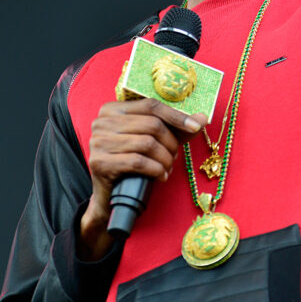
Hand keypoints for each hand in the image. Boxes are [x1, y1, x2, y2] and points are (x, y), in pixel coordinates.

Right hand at [78, 99, 206, 258]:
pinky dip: (156, 170)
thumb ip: (177, 129)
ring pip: (147, 143)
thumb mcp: (155, 141)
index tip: (196, 127)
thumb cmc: (134, 164)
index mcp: (113, 109)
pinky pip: (138, 162)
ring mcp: (97, 142)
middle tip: (174, 157)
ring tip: (167, 168)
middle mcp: (101, 122)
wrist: (110, 196)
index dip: (176, 116)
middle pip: (151, 124)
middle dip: (170, 143)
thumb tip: (203, 118)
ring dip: (165, 159)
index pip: (151, 106)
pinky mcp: (99, 163)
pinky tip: (161, 176)